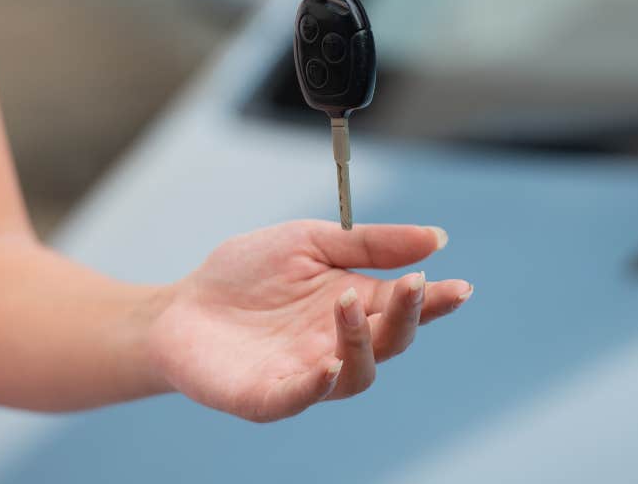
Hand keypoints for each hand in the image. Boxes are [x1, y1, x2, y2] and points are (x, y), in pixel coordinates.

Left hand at [147, 220, 471, 421]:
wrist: (179, 307)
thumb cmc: (245, 274)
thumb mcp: (309, 240)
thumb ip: (369, 243)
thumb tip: (437, 238)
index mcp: (354, 305)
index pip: (405, 307)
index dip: (435, 301)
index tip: (459, 287)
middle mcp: (338, 345)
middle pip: (391, 342)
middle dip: (407, 317)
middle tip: (410, 287)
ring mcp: (306, 375)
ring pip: (357, 375)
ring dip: (361, 342)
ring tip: (347, 304)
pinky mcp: (267, 397)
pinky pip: (300, 398)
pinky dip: (317, 385)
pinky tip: (326, 364)